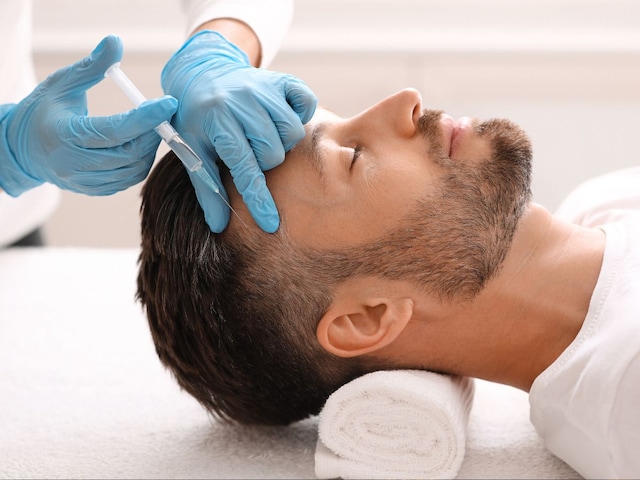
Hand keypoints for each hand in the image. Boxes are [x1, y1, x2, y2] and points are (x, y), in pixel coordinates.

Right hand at [0, 35, 177, 195]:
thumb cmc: (44, 110)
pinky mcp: (93, 190)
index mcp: (64, 135)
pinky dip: (139, 162)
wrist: (23, 147)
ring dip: (148, 149)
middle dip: (151, 133)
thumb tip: (115, 42)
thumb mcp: (63, 82)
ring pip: (132, 170)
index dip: (146, 118)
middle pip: (128, 154)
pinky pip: (127, 180)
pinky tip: (138, 145)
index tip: (168, 104)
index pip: (114, 130)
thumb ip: (92, 66)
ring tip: (148, 128)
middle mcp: (72, 163)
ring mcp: (83, 181)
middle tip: (161, 115)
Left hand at [161, 31, 316, 232]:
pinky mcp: (281, 79)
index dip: (258, 199)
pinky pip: (307, 103)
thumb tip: (219, 226)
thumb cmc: (197, 118)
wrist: (204, 73)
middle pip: (274, 153)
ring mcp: (264, 87)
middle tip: (250, 150)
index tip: (271, 224)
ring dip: (281, 141)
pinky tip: (281, 116)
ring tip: (263, 135)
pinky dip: (301, 113)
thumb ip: (206, 187)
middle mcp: (242, 101)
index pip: (244, 168)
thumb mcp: (193, 150)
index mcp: (216, 120)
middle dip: (265, 161)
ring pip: (293, 132)